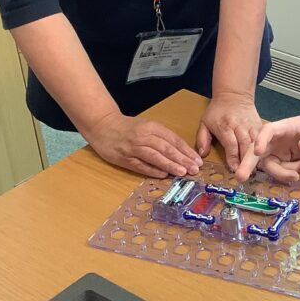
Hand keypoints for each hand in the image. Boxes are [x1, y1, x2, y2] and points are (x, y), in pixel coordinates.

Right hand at [86, 111, 202, 178]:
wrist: (102, 125)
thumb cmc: (128, 127)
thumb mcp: (147, 126)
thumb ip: (162, 137)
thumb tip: (181, 153)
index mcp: (152, 127)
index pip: (173, 139)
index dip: (186, 150)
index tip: (197, 160)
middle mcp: (143, 136)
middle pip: (166, 148)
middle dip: (182, 159)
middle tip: (194, 169)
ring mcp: (133, 147)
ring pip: (155, 157)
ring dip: (170, 165)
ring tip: (183, 172)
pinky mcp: (124, 158)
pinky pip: (141, 165)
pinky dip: (152, 170)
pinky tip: (164, 175)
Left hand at [195, 92, 262, 170]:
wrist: (234, 94)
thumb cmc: (217, 110)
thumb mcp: (204, 122)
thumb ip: (202, 139)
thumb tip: (202, 154)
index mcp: (225, 125)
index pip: (230, 144)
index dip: (233, 157)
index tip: (234, 169)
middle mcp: (239, 125)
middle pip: (245, 144)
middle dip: (245, 160)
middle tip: (245, 174)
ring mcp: (250, 125)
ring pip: (255, 142)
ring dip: (254, 157)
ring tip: (253, 169)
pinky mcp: (259, 125)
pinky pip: (261, 139)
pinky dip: (261, 149)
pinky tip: (259, 159)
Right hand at [235, 112, 299, 182]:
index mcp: (282, 127)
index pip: (267, 131)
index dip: (260, 140)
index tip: (257, 151)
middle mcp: (275, 139)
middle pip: (257, 151)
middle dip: (248, 164)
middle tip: (239, 177)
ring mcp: (277, 150)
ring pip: (269, 165)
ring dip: (281, 172)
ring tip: (299, 171)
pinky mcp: (282, 159)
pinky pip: (280, 170)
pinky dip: (289, 173)